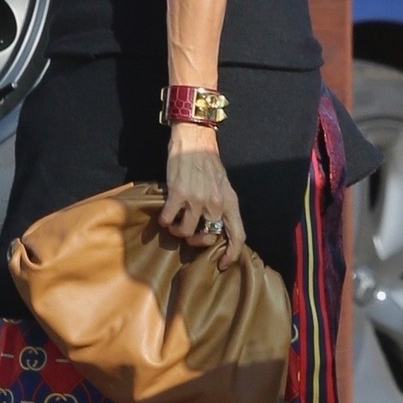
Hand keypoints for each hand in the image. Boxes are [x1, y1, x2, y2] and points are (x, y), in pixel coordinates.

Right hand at [159, 124, 245, 265]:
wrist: (195, 140)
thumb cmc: (208, 163)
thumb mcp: (223, 185)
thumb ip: (221, 206)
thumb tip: (215, 228)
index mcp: (230, 202)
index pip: (238, 236)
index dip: (231, 254)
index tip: (221, 263)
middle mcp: (215, 203)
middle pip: (207, 238)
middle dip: (196, 241)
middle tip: (189, 234)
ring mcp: (197, 199)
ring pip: (185, 232)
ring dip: (176, 231)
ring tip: (174, 222)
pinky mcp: (178, 194)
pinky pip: (168, 219)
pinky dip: (164, 220)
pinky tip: (164, 214)